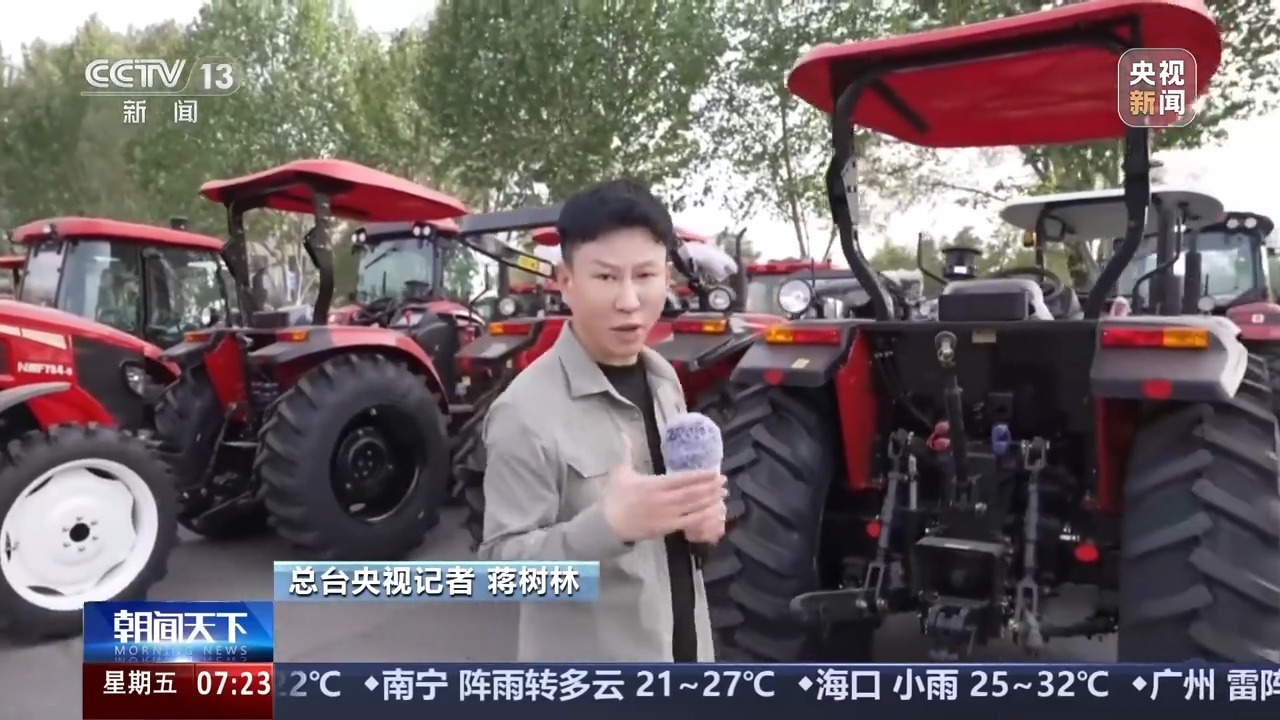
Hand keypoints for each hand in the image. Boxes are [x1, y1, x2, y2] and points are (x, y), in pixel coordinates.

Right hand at [601, 435, 722, 541]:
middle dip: (709, 487)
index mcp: (654, 484)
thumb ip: (626, 452)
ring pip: (693, 507)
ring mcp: (667, 515)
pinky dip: (702, 517)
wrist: (608, 523)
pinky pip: (689, 522)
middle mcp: (664, 499)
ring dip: (709, 500)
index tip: (714, 472)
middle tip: (724, 482)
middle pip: (692, 492)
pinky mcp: (667, 528)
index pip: (682, 479)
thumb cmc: (615, 497)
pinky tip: (713, 513)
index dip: (700, 475)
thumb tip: (623, 433)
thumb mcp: (620, 472)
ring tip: (722, 494)